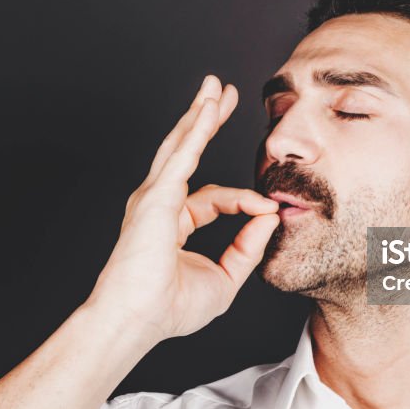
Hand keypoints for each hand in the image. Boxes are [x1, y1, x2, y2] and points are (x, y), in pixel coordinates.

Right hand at [88, 75, 279, 342]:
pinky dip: (197, 129)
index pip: (214, 198)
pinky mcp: (156, 196)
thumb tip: (271, 215)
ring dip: (200, 114)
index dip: (244, 201)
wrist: (138, 320)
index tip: (269, 209)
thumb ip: (249, 246)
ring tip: (214, 87)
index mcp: (172, 223)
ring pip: (181, 144)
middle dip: (206, 121)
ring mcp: (154, 197)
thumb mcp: (225, 277)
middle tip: (222, 94)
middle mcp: (160, 204)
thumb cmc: (171, 308)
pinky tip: (209, 106)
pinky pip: (182, 155)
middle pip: (187, 152)